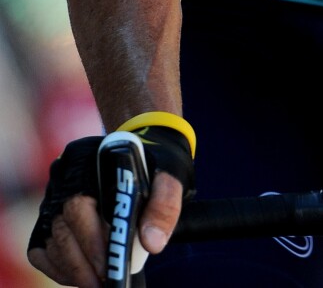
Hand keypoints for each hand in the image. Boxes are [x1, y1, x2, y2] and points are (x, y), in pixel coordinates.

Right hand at [28, 124, 193, 286]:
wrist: (143, 159)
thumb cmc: (154, 170)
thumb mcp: (169, 179)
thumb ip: (164, 206)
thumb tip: (152, 244)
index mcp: (90, 161)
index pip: (80, 205)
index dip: (91, 240)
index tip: (110, 266)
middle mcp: (64, 177)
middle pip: (63, 227)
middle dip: (83, 263)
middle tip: (105, 282)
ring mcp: (53, 198)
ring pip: (50, 241)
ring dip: (73, 270)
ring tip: (97, 283)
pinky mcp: (48, 218)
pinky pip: (42, 250)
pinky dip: (58, 268)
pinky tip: (81, 276)